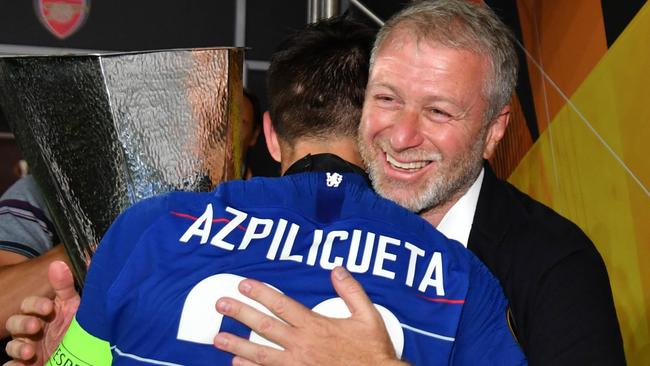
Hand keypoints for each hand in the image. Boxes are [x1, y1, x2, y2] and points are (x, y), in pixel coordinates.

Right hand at [4, 261, 78, 365]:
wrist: (86, 353)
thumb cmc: (77, 326)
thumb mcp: (74, 306)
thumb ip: (65, 287)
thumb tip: (58, 264)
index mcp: (40, 313)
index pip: (29, 304)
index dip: (35, 304)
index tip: (48, 307)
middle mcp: (31, 329)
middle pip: (15, 323)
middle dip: (23, 324)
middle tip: (35, 326)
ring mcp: (28, 347)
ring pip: (12, 345)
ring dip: (18, 347)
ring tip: (30, 351)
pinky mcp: (28, 365)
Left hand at [213, 266, 408, 365]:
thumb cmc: (372, 352)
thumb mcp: (368, 316)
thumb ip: (351, 291)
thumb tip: (337, 269)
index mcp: (315, 325)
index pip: (281, 304)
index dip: (260, 293)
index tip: (243, 285)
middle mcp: (301, 344)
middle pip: (264, 326)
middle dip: (240, 313)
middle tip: (220, 305)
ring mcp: (296, 365)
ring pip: (260, 353)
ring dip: (237, 344)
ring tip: (217, 337)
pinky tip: (236, 364)